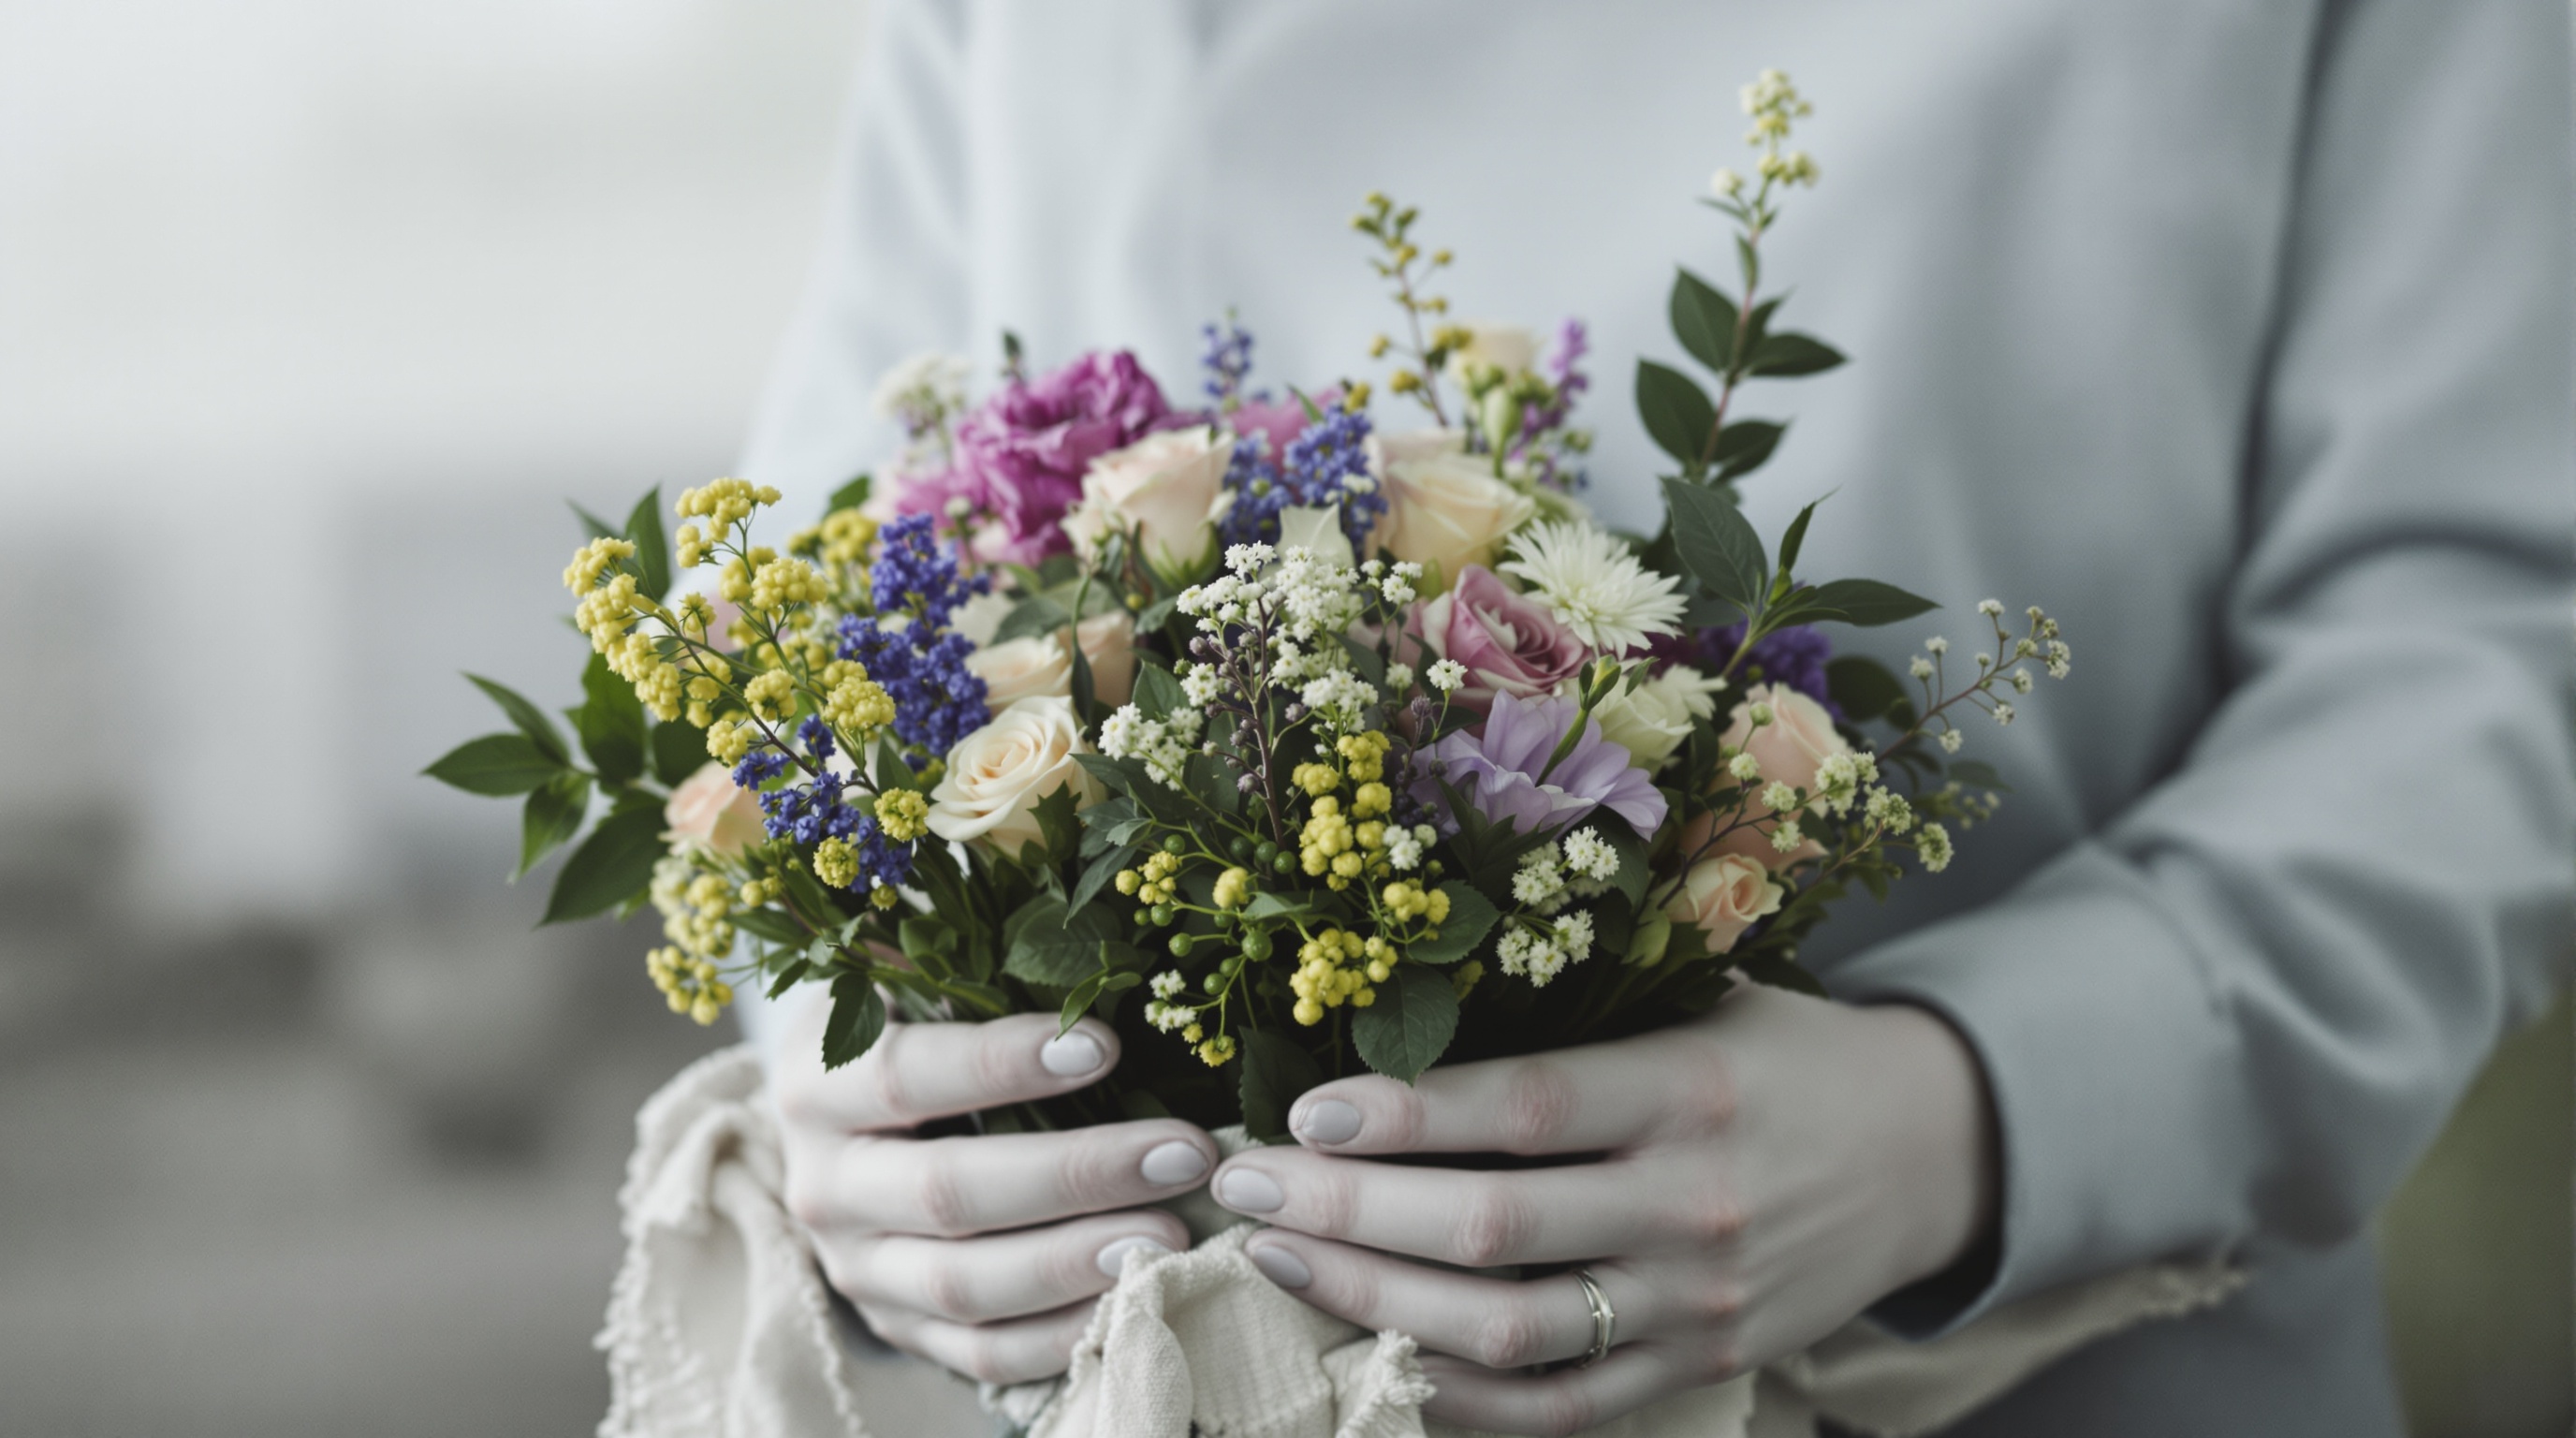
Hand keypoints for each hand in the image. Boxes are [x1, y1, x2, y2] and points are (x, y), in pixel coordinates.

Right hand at [772, 994, 1219, 1384]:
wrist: (836, 1129)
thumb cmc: (904, 1031)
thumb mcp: (912, 984)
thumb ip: (973, 965)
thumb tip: (1096, 949)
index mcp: (817, 1083)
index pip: (905, 1074)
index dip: (1001, 1063)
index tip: (1106, 1045)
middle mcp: (824, 1184)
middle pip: (948, 1192)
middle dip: (1076, 1175)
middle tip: (1181, 1154)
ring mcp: (858, 1269)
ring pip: (965, 1286)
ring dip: (1078, 1264)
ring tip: (1171, 1234)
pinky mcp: (897, 1328)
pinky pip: (981, 1353)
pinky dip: (1062, 1335)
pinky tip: (1135, 1295)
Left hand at [1209, 987, 1997, 1435]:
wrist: (1932, 1154)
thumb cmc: (1787, 1055)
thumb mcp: (1707, 999)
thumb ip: (1580, 1012)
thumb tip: (1399, 1000)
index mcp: (1692, 1088)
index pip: (1523, 1109)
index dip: (1401, 1116)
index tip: (1299, 1114)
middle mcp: (1693, 1202)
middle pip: (1491, 1229)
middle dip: (1344, 1213)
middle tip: (1241, 1188)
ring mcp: (1696, 1302)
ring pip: (1506, 1330)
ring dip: (1371, 1301)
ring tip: (1276, 1260)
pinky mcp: (1698, 1366)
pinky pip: (1555, 1407)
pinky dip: (1450, 1392)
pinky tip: (1366, 1350)